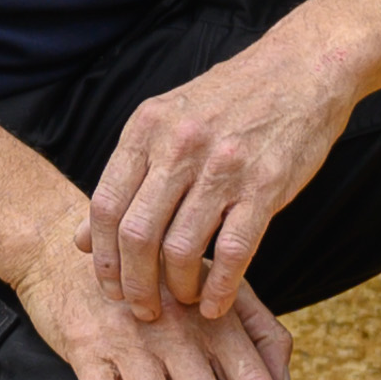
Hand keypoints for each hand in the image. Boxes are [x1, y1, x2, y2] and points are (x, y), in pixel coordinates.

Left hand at [83, 17, 368, 329]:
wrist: (300, 69)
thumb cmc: (228, 100)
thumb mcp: (165, 122)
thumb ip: (126, 177)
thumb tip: (80, 236)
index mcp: (147, 127)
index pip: (106, 205)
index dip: (102, 257)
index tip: (108, 287)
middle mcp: (179, 145)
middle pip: (137, 233)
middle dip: (134, 284)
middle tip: (142, 310)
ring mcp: (224, 166)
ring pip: (181, 248)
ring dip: (177, 288)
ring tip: (182, 302)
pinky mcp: (266, 185)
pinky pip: (234, 251)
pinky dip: (221, 288)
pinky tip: (216, 305)